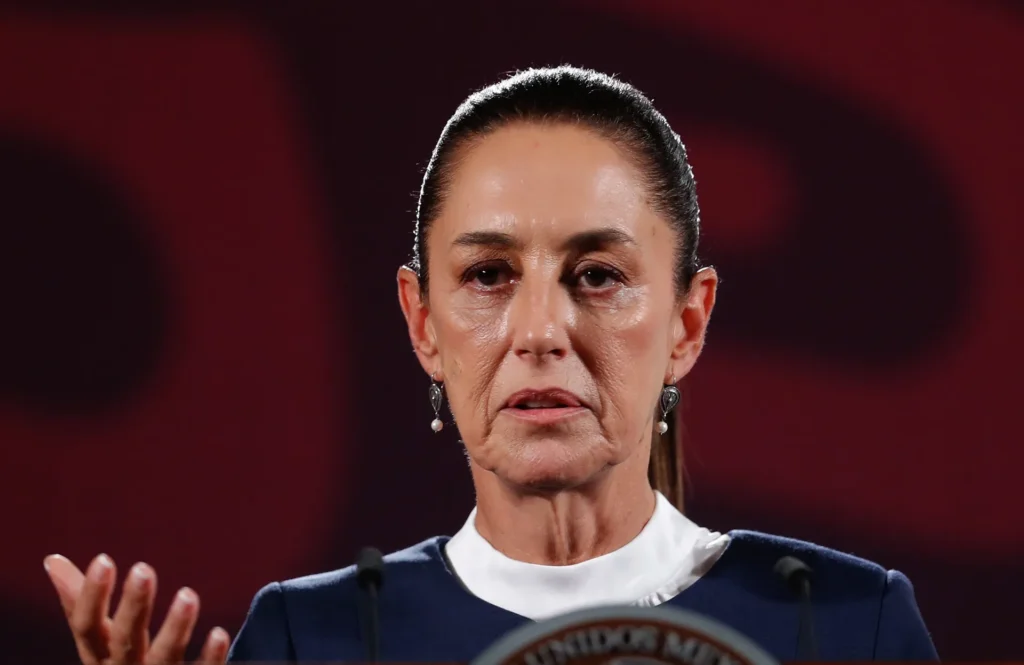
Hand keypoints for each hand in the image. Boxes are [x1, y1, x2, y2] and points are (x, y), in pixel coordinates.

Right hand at [44, 553, 229, 664]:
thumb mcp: (99, 640)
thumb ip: (80, 601)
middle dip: (133, 607)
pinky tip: (219, 633)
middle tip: (143, 569)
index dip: (91, 596)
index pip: (86, 627)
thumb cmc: (123, 663)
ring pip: (164, 658)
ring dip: (175, 628)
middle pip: (124, 641)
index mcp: (98, 657)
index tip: (103, 559)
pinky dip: (209, 656)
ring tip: (188, 594)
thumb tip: (52, 559)